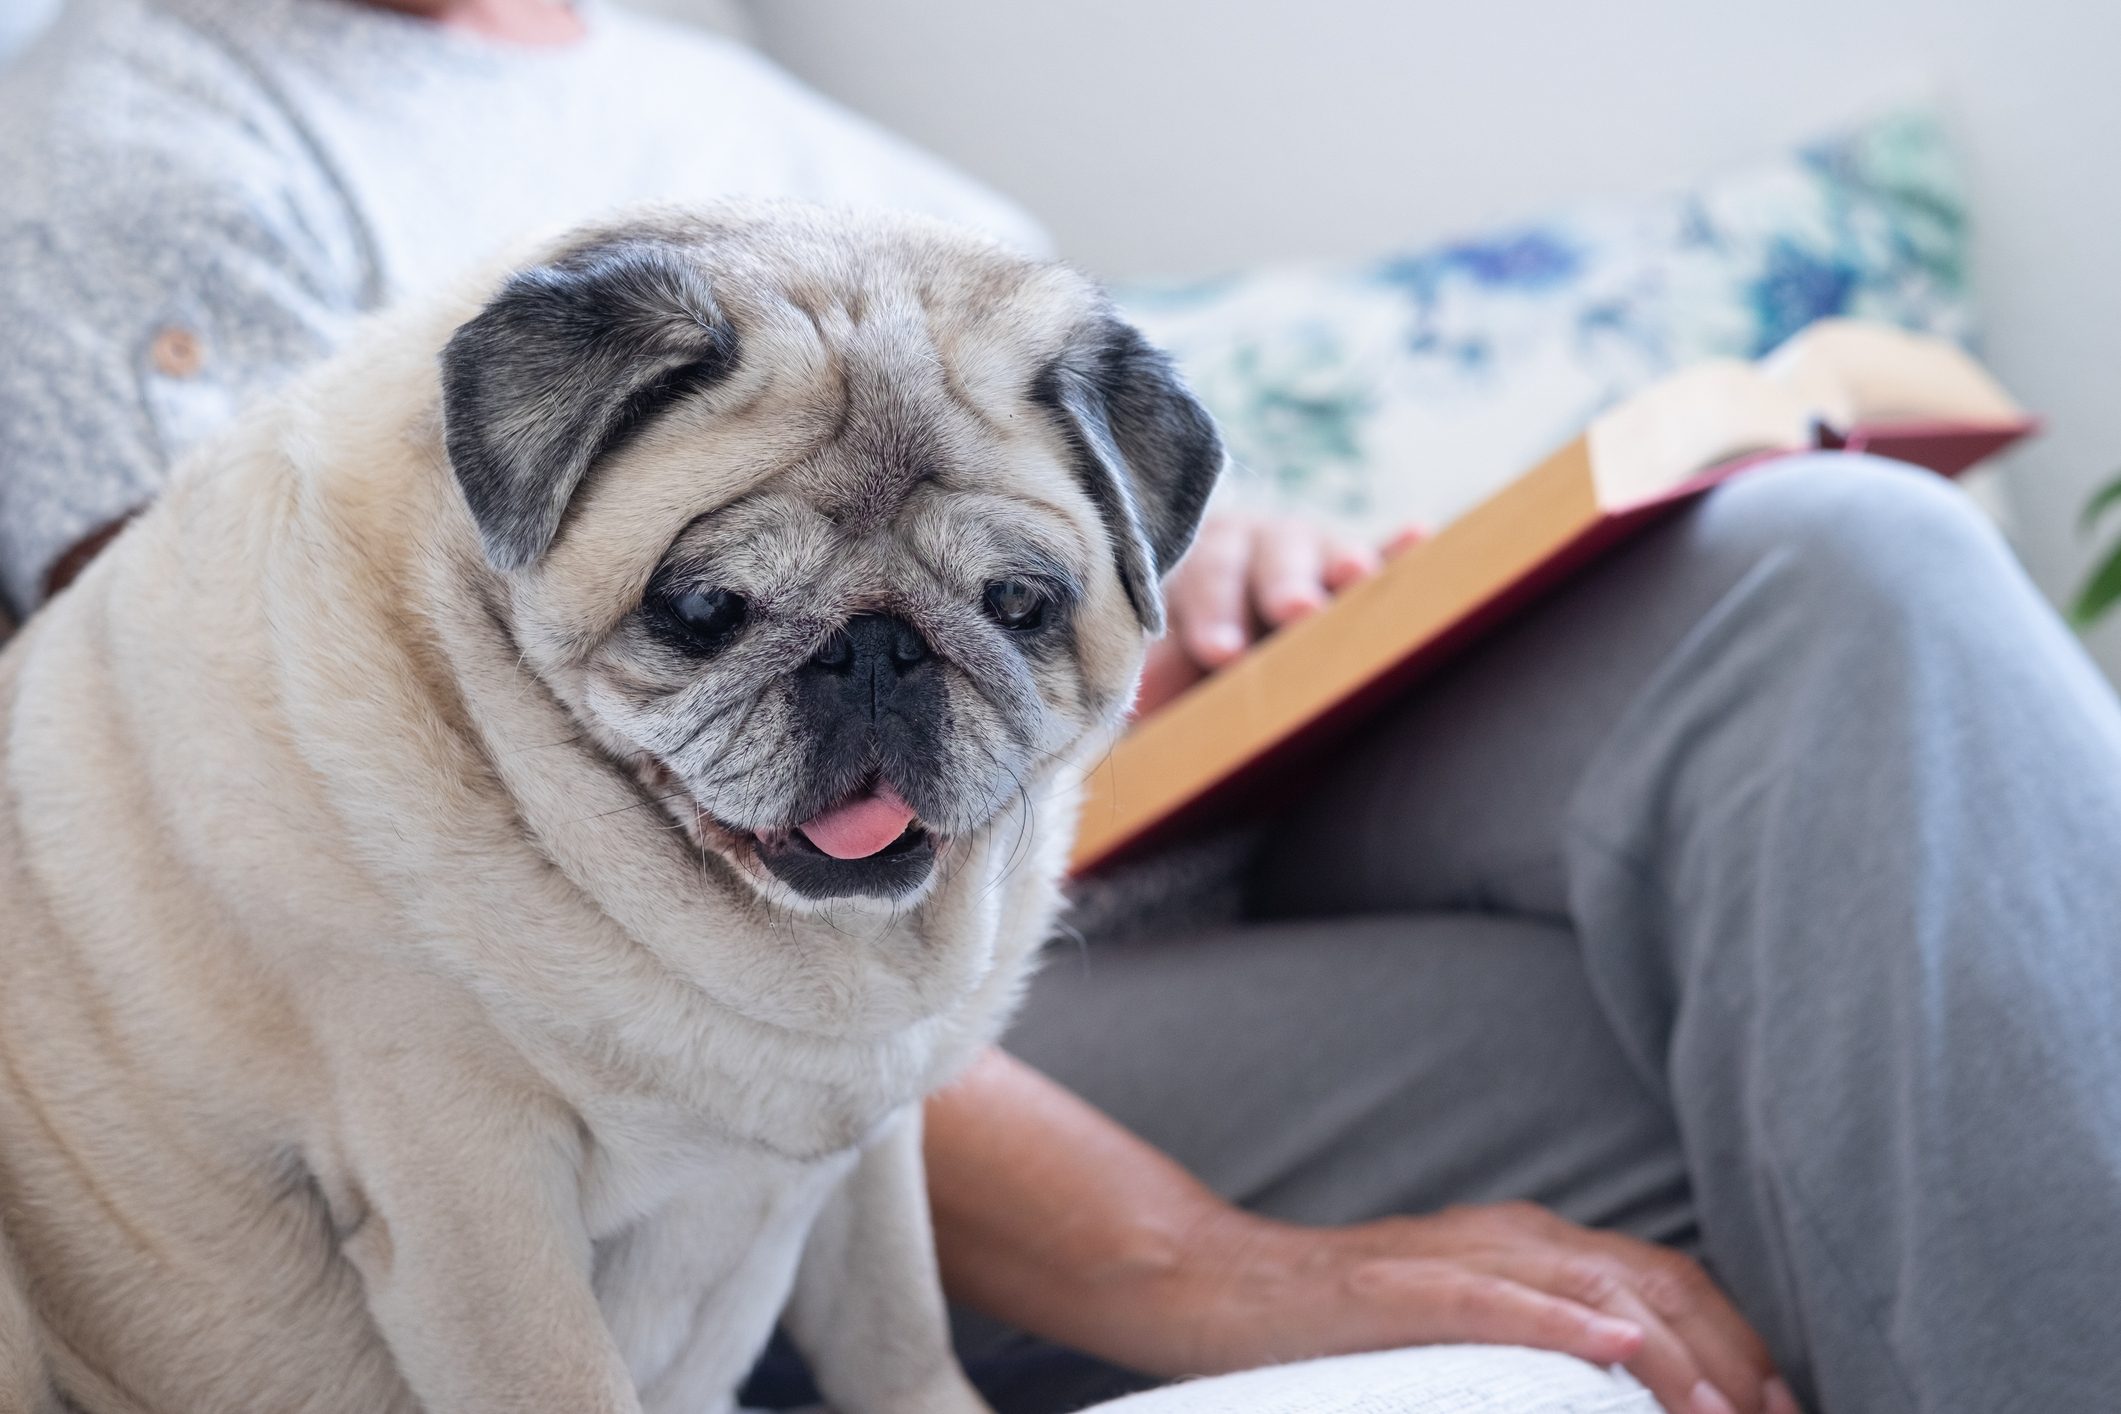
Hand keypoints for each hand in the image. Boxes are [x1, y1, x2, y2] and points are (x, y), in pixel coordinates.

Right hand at [1129, 1202, 1795, 1413]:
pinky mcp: (1390, 1291)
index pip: (1669, 1281)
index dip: (1740, 1346)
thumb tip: (1635, 1384)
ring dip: (1668, 1356)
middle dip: (1729, 1361)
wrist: (1217, 1284)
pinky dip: (1555, 1323)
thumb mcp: (1467, 1324)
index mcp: (1532, 1243)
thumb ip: (1545, 1340)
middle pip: (1652, 1283)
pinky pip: (1487, 1299)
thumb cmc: (1343, 1322)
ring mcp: (1449, 1257)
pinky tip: (1609, 1353)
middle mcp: (1506, 1234)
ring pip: (1588, 1290)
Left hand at [1136, 513, 1421, 715]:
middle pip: (1269, 562)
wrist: (1214, 634)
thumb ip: (1158, 676)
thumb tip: (1141, 695)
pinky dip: (1399, 553)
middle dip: (1283, 586)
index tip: (1221, 651)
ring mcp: (1314, 553)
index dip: (1214, 616)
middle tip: (1295, 610)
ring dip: (1342, 565)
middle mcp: (1257, 549)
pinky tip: (1418, 535)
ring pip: (1327, 553)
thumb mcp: (1163, 666)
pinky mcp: (1360, 570)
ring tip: (1356, 577)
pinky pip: (1383, 559)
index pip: (1206, 584)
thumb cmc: (1181, 661)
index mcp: (1200, 566)